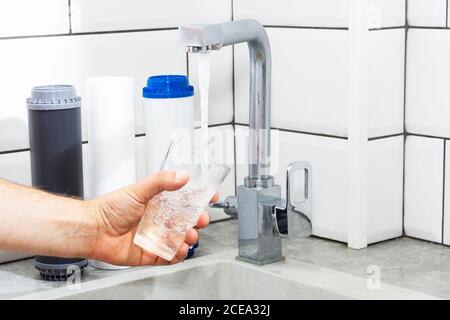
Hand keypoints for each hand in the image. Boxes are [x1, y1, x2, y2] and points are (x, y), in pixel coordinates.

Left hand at [85, 171, 216, 265]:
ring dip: (189, 238)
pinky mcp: (150, 253)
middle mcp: (158, 219)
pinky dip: (177, 254)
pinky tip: (179, 249)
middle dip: (197, 220)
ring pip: (180, 239)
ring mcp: (155, 237)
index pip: (184, 199)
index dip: (198, 199)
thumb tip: (182, 175)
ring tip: (188, 235)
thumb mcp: (139, 189)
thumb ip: (162, 181)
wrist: (92, 230)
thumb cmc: (109, 208)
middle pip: (186, 221)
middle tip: (201, 219)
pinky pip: (169, 256)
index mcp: (158, 203)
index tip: (210, 196)